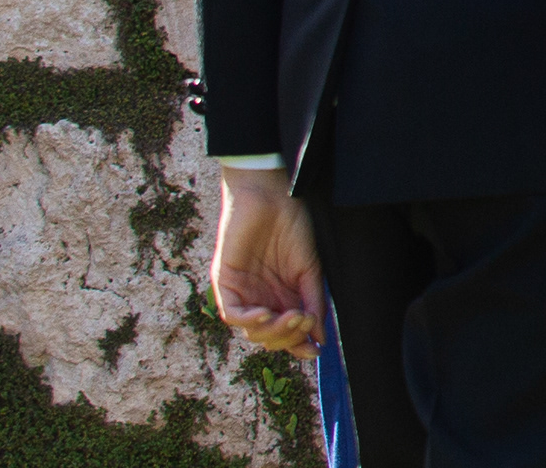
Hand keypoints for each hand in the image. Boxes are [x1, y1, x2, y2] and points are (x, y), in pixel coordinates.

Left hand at [209, 168, 323, 357]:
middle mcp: (262, 299)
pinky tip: (267, 313)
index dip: (299, 346)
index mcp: (283, 297)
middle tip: (304, 322)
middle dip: (288, 338)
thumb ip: (314, 301)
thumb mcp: (311, 268)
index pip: (287, 334)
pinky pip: (232, 314)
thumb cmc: (295, 225)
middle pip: (269, 339)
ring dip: (272, 331)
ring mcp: (242, 293)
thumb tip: (319, 338)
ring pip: (251, 331)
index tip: (316, 350)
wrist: (274, 195)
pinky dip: (250, 320)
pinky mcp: (226, 283)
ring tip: (291, 317)